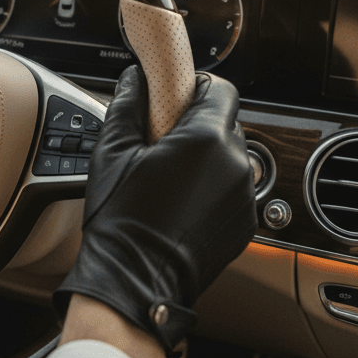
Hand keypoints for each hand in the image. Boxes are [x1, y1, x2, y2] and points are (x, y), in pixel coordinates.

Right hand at [54, 64, 255, 351]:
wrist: (136, 279)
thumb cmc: (122, 218)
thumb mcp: (113, 151)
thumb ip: (127, 105)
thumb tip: (134, 78)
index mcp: (206, 139)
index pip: (221, 89)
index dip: (196, 88)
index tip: (174, 98)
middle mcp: (236, 164)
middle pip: (225, 123)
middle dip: (197, 125)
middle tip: (162, 142)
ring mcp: (245, 196)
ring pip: (230, 158)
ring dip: (206, 158)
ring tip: (170, 178)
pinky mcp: (245, 223)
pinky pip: (233, 190)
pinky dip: (212, 189)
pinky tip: (181, 204)